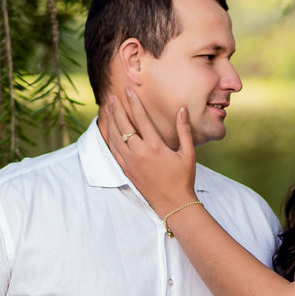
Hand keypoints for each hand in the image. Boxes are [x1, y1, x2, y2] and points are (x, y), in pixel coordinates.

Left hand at [98, 89, 197, 217]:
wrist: (173, 204)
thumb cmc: (183, 178)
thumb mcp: (188, 153)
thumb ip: (184, 130)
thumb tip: (182, 109)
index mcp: (156, 146)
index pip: (141, 118)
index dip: (134, 103)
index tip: (128, 91)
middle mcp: (140, 153)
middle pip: (123, 125)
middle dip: (116, 109)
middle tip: (111, 96)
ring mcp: (131, 162)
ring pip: (115, 137)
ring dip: (109, 121)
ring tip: (106, 108)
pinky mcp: (126, 170)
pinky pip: (114, 150)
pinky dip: (109, 137)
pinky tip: (107, 130)